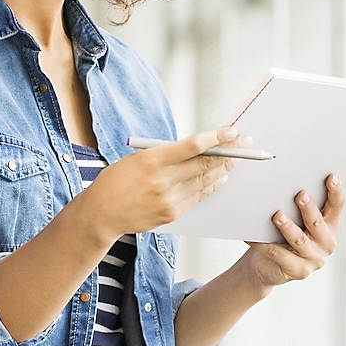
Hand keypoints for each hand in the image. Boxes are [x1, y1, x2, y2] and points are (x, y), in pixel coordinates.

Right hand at [74, 126, 239, 244]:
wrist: (101, 213)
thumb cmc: (115, 182)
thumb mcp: (136, 159)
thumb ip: (164, 154)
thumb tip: (195, 149)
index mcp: (151, 160)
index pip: (192, 146)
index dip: (216, 138)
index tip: (231, 131)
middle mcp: (163, 181)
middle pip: (205, 164)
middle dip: (228, 152)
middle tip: (243, 143)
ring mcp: (169, 200)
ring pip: (205, 181)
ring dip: (223, 169)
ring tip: (235, 159)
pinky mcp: (172, 213)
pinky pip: (198, 197)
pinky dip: (211, 186)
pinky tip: (219, 178)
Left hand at [242, 174, 343, 286]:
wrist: (267, 264)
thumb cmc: (280, 234)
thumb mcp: (294, 219)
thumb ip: (296, 205)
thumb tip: (284, 181)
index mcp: (328, 226)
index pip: (336, 207)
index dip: (335, 192)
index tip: (331, 177)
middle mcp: (325, 243)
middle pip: (317, 223)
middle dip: (309, 208)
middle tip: (300, 194)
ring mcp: (314, 259)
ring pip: (299, 240)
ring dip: (288, 227)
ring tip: (277, 216)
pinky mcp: (298, 271)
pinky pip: (278, 254)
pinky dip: (263, 244)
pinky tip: (251, 235)